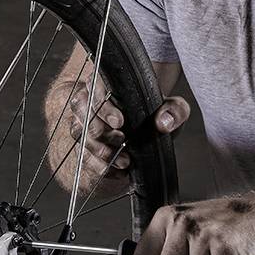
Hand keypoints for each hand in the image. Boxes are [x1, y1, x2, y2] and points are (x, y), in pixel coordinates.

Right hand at [43, 78, 191, 195]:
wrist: (150, 127)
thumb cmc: (157, 112)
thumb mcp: (173, 107)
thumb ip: (174, 111)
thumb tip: (163, 123)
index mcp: (106, 84)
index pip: (93, 90)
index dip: (103, 107)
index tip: (119, 122)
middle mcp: (90, 102)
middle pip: (83, 115)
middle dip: (102, 132)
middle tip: (122, 141)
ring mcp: (84, 124)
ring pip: (80, 136)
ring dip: (101, 152)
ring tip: (124, 161)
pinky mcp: (86, 145)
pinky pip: (83, 157)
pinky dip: (100, 167)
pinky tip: (119, 171)